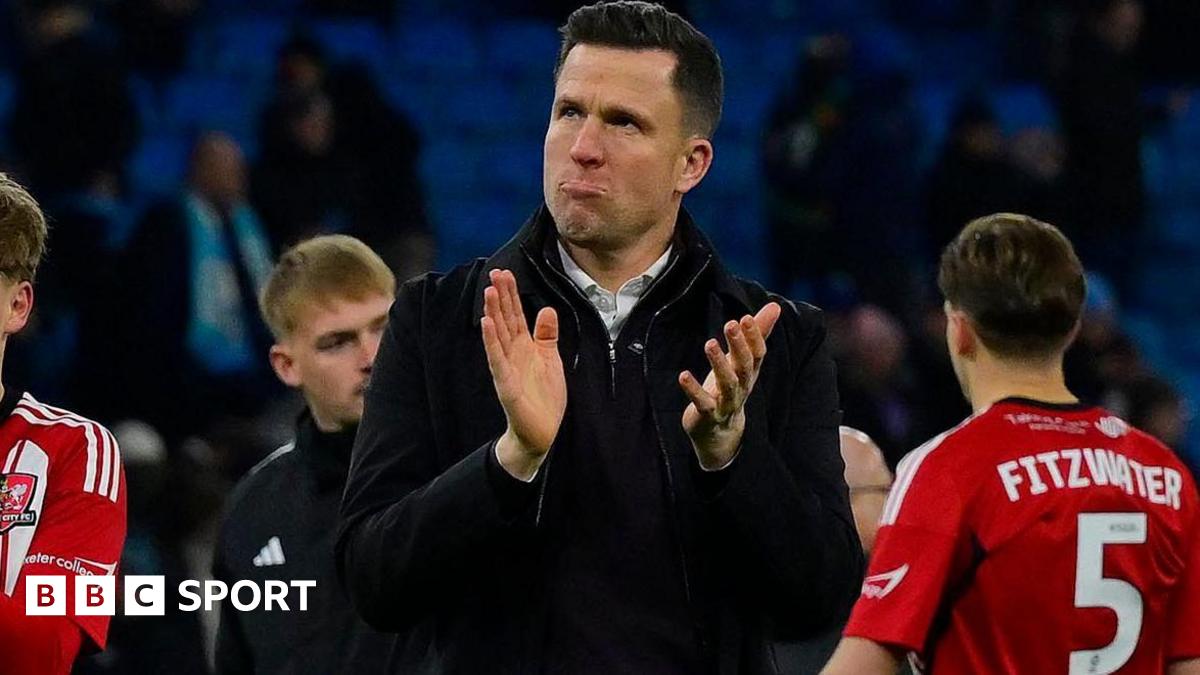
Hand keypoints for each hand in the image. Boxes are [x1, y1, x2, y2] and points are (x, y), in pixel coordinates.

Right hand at [481, 269, 566, 479]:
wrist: (542, 432)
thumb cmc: (544, 397)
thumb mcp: (551, 359)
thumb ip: (547, 335)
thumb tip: (546, 309)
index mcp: (524, 347)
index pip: (515, 315)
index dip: (511, 295)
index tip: (505, 273)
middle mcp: (512, 353)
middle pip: (505, 320)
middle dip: (501, 297)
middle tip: (495, 273)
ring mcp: (506, 367)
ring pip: (498, 335)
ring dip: (493, 313)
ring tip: (489, 292)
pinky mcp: (506, 383)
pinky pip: (497, 359)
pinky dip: (492, 341)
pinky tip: (487, 324)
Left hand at [679, 302, 781, 469]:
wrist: (720, 434)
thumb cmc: (730, 388)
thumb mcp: (742, 361)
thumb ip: (758, 334)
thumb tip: (775, 306)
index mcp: (749, 373)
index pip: (758, 354)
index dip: (754, 337)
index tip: (746, 318)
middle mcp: (741, 387)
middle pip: (744, 367)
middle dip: (739, 345)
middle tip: (731, 324)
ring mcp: (725, 403)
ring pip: (727, 384)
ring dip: (719, 363)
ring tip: (710, 343)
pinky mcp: (707, 415)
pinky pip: (703, 403)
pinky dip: (694, 390)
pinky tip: (683, 375)